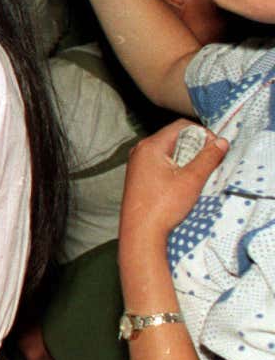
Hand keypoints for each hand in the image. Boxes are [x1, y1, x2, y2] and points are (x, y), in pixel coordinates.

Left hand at [120, 120, 228, 247]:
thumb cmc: (163, 206)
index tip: (216, 149)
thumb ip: (208, 158)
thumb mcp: (192, 180)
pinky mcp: (139, 176)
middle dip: (195, 146)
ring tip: (199, 173)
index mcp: (150, 146)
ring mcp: (137, 163)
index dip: (202, 134)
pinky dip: (176, 167)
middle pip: (174, 137)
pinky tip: (185, 182)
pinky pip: (161, 163)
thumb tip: (221, 142)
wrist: (140, 232)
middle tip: (211, 161)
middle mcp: (140, 151)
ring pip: (168, 151)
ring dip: (187, 158)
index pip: (181, 127)